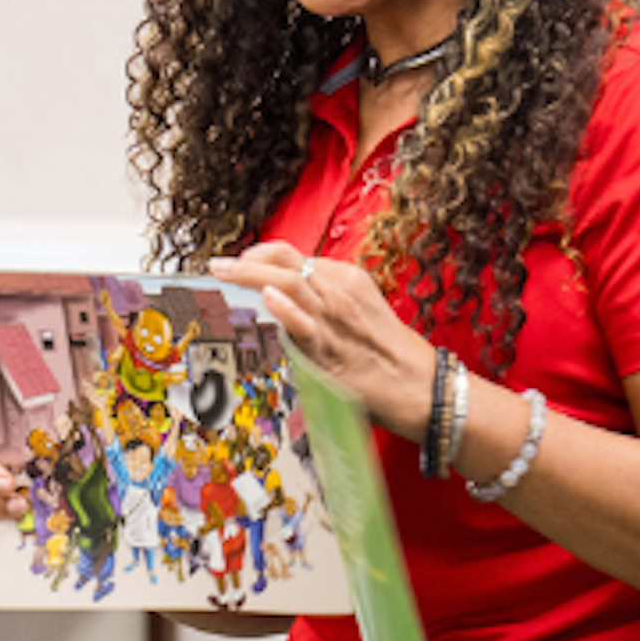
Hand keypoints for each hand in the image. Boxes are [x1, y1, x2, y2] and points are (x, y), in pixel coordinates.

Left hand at [207, 242, 437, 438]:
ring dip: (252, 276)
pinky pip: (305, 324)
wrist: (420, 385)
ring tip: (225, 272)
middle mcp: (339, 292)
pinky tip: (266, 299)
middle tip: (219, 265)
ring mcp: (334, 319)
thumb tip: (284, 299)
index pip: (294, 256)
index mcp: (346, 279)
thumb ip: (323, 301)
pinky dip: (286, 309)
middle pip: (287, 264)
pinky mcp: (332, 349)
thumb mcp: (359, 310)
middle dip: (248, 261)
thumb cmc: (388, 352)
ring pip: (290, 285)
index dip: (262, 255)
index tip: (241, 261)